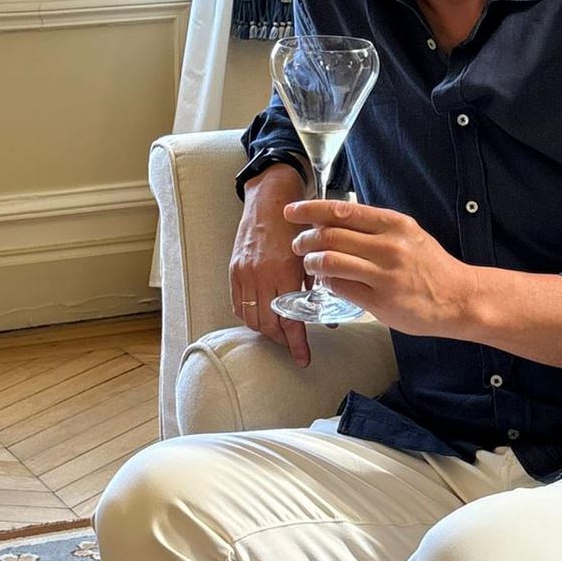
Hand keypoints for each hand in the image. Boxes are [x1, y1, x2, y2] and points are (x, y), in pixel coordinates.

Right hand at [229, 163, 311, 366]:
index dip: (296, 344)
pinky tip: (261, 315)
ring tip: (279, 331)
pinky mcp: (234, 270)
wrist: (269, 201)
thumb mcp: (311, 256)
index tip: (303, 359)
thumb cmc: (296, 225)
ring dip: (265, 329)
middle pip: (267, 325)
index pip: (289, 321)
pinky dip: (249, 315)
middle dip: (281, 340)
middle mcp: (260, 276)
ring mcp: (244, 274)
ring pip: (251, 318)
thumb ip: (316, 288)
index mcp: (283, 273)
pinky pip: (237, 305)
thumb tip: (327, 318)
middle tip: (293, 346)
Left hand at [285, 198, 476, 339]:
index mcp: (394, 224)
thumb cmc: (430, 266)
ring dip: (312, 262)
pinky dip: (327, 282)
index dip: (311, 209)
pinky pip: (341, 287)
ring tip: (309, 263)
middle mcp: (389, 246)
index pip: (342, 211)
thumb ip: (374, 228)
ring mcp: (385, 275)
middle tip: (297, 243)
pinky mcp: (382, 301)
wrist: (460, 298)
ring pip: (331, 262)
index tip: (292, 211)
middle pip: (331, 236)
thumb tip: (332, 221)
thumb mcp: (407, 235)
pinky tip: (326, 281)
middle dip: (305, 239)